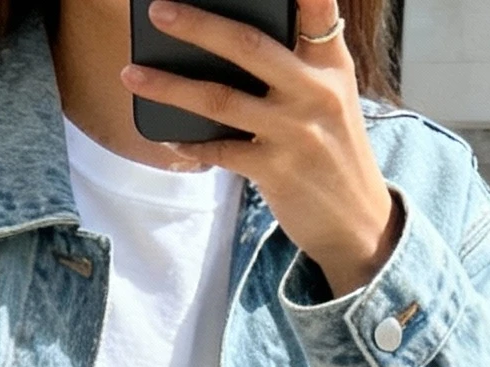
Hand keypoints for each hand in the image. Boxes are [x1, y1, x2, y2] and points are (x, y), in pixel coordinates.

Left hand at [122, 0, 400, 297]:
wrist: (356, 221)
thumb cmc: (333, 149)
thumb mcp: (331, 95)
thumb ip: (300, 60)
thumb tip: (234, 38)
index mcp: (331, 63)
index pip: (317, 9)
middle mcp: (315, 91)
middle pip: (249, 46)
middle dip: (198, 25)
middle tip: (159, 11)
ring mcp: (295, 132)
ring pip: (221, 99)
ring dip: (171, 86)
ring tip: (132, 74)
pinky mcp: (276, 170)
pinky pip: (220, 152)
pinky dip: (190, 144)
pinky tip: (167, 135)